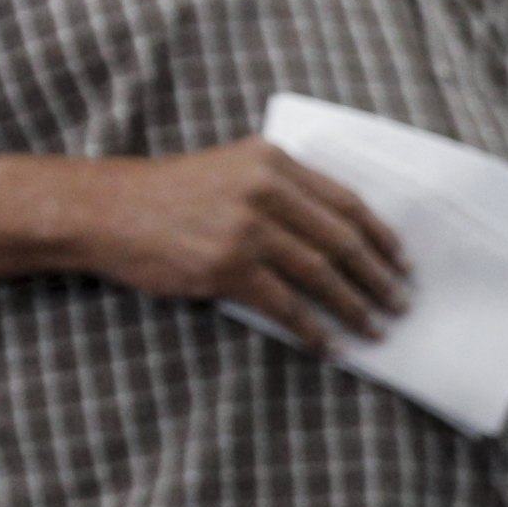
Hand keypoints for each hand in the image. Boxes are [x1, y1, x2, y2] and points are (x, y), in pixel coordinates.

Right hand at [75, 138, 407, 350]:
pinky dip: (314, 328)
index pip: (347, 202)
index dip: (383, 237)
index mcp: (272, 161)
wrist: (105, 210)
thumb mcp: (229, 169)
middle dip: (378, 277)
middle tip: (400, 303)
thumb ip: (280, 187)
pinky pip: (285, 305)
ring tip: (375, 327)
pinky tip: (331, 345)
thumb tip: (338, 235)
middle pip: (342, 240)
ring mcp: (246, 230)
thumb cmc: (166, 194)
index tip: (402, 263)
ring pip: (321, 274)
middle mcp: (265, 191)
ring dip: (356, 306)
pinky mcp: (226, 268)